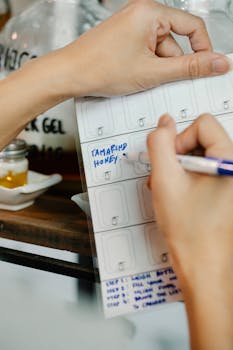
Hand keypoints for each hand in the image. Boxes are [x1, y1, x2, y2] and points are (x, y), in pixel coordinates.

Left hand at [59, 0, 230, 96]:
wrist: (69, 74)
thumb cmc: (100, 67)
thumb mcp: (152, 72)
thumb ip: (189, 68)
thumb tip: (216, 63)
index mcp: (150, 12)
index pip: (192, 26)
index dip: (203, 49)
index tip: (207, 67)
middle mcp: (141, 14)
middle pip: (174, 42)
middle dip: (170, 66)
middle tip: (157, 80)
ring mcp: (131, 27)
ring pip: (160, 52)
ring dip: (156, 70)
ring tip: (137, 80)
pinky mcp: (125, 40)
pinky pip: (146, 53)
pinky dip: (146, 68)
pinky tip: (133, 78)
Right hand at [147, 114, 232, 349]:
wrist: (203, 266)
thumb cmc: (190, 230)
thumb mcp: (165, 181)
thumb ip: (159, 145)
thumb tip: (163, 123)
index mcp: (229, 161)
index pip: (202, 124)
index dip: (179, 139)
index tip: (170, 163)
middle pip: (201, 140)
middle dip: (177, 157)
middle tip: (167, 180)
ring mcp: (230, 181)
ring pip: (199, 157)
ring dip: (178, 170)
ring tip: (169, 192)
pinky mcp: (224, 191)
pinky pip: (203, 172)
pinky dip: (186, 180)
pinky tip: (177, 197)